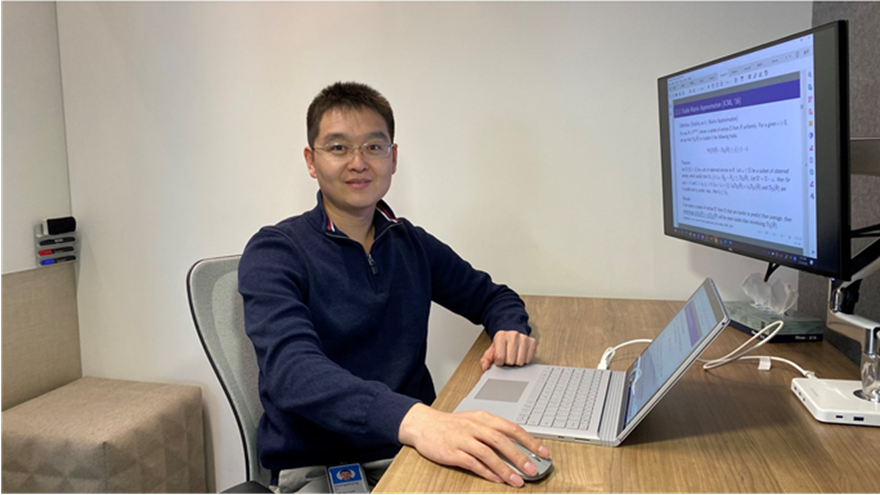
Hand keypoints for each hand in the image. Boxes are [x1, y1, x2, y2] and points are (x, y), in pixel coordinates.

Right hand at [398, 404, 550, 486]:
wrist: (423, 424)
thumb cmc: (451, 425)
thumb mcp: (474, 421)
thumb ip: (494, 432)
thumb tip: (517, 447)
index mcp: (483, 417)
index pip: (511, 428)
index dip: (529, 440)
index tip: (543, 452)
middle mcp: (474, 426)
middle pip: (502, 441)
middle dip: (520, 457)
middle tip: (534, 470)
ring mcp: (463, 439)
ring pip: (488, 453)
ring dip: (505, 468)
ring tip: (517, 481)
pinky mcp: (452, 452)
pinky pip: (472, 463)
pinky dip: (486, 472)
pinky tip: (496, 479)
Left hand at [480, 330, 537, 371]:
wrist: (511, 334)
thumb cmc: (502, 343)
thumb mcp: (491, 350)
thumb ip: (486, 359)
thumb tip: (485, 367)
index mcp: (501, 336)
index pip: (500, 358)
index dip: (499, 362)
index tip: (500, 359)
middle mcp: (513, 335)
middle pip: (510, 361)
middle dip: (508, 362)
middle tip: (507, 357)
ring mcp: (524, 338)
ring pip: (520, 361)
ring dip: (516, 362)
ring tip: (514, 356)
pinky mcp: (532, 342)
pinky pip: (529, 359)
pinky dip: (525, 360)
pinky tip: (521, 355)